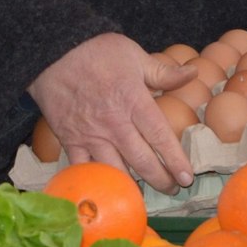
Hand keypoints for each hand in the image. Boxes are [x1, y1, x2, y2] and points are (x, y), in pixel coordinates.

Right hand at [27, 33, 198, 191]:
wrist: (52, 53)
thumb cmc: (97, 52)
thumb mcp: (135, 56)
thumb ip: (164, 72)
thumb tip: (194, 73)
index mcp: (134, 101)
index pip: (160, 137)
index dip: (175, 159)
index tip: (187, 176)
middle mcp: (114, 123)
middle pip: (142, 160)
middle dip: (160, 179)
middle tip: (173, 190)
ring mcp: (91, 135)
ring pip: (115, 170)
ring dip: (133, 186)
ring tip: (146, 194)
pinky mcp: (70, 141)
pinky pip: (84, 169)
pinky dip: (96, 182)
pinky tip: (107, 192)